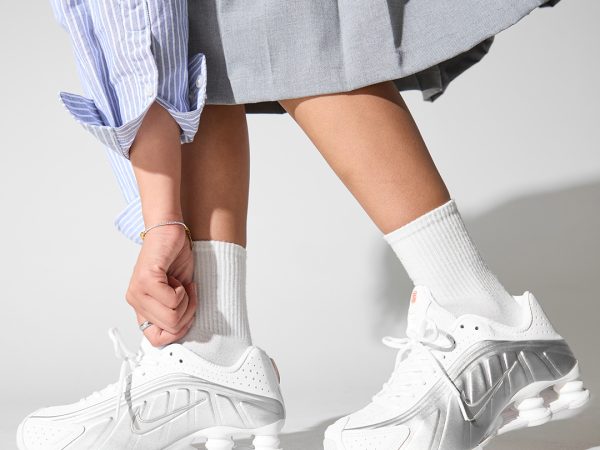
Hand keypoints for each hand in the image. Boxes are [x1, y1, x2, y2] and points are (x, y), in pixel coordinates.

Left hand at [126, 225, 197, 345]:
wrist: (169, 231)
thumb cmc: (175, 259)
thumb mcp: (178, 293)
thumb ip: (175, 312)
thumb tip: (180, 331)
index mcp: (141, 307)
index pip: (156, 340)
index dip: (178, 330)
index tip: (186, 312)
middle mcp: (135, 301)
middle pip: (171, 328)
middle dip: (188, 312)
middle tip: (187, 293)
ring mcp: (138, 291)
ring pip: (172, 317)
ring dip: (187, 300)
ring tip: (181, 284)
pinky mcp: (146, 279)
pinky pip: (173, 300)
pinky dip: (184, 291)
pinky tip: (178, 278)